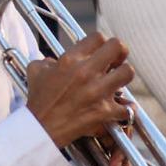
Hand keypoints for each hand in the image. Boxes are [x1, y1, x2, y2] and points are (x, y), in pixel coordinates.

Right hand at [25, 33, 134, 147]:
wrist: (41, 128)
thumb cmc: (38, 100)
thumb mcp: (36, 71)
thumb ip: (48, 60)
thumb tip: (54, 61)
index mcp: (71, 59)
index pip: (98, 37)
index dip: (101, 42)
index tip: (99, 51)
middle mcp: (87, 72)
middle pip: (117, 47)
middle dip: (118, 52)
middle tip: (114, 61)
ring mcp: (98, 92)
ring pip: (128, 72)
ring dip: (123, 76)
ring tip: (117, 81)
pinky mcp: (104, 111)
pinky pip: (127, 107)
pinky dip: (125, 109)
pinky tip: (120, 108)